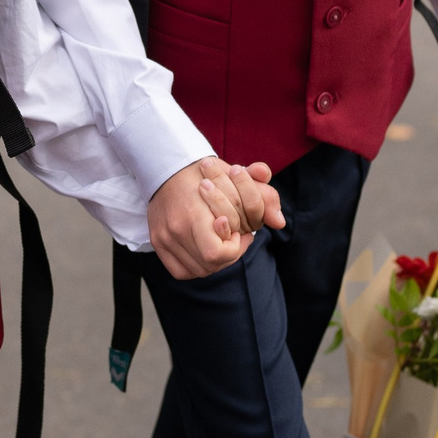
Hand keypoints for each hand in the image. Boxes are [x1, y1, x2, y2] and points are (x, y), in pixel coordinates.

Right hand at [148, 156, 278, 279]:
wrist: (168, 166)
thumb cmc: (206, 173)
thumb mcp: (237, 178)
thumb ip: (262, 197)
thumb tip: (280, 221)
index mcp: (193, 214)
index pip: (217, 254)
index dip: (234, 248)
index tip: (238, 230)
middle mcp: (175, 229)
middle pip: (210, 265)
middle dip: (229, 254)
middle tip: (232, 236)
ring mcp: (164, 238)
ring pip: (197, 271)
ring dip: (214, 262)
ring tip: (219, 240)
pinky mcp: (157, 242)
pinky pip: (180, 271)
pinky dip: (195, 266)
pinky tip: (204, 250)